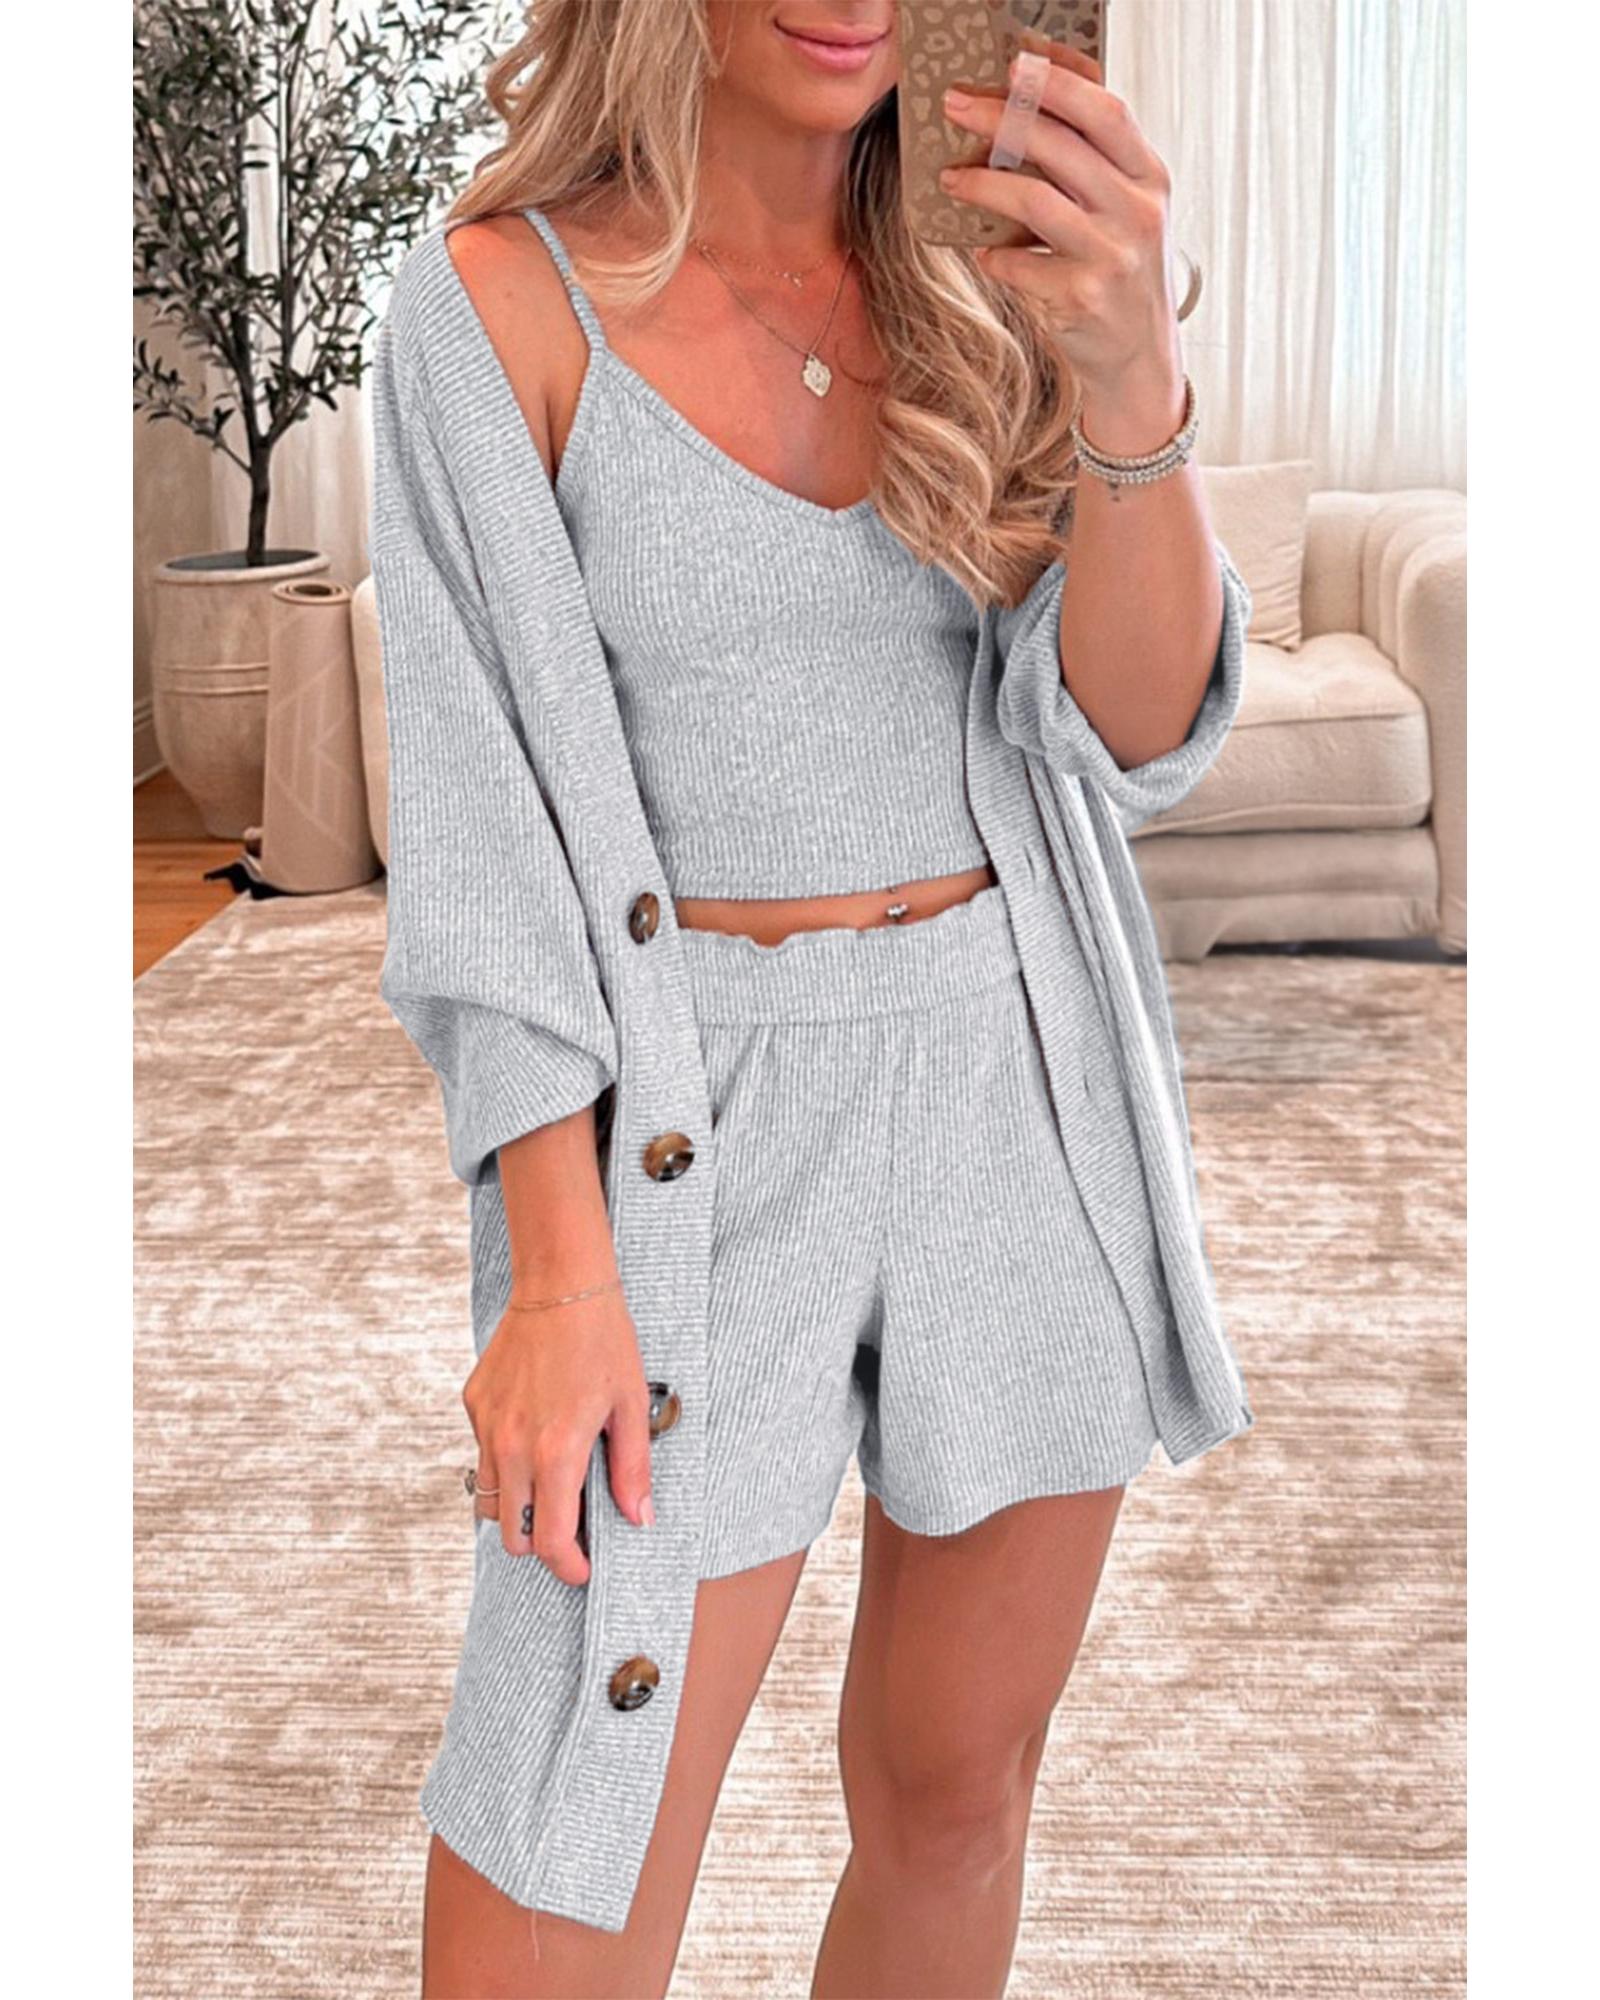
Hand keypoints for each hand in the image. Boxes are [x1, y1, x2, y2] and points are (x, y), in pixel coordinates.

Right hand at [464, 1283, 654, 1584]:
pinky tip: (536, 1437)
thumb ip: (633, 1469)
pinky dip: (507, 1463)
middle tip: (571, 1529)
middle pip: (511, 1534)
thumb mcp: (632, 1406)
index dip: (568, 1566)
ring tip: (550, 1488)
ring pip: (490, 1500)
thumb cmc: (603, 1341)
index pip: (549, 1540)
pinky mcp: (474, 1404)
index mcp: (555, 1452)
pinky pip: (484, 1454)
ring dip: (517, 1508)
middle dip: (540, 1543)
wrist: (560, 1285)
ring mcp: (487, 1425)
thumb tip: (639, 1519)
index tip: (583, 1567)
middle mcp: (513, 1446)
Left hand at [938, 46, 1182, 405]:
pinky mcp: (1080, 298)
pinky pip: (1019, 264)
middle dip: (1000, 118)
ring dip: (983, 185)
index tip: (1014, 64)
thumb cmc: (1123, 272)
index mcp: (1150, 178)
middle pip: (1061, 146)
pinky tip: (985, 254)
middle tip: (957, 106)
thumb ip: (1094, 165)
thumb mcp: (1128, 209)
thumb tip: (1022, 114)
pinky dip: (994, 257)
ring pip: (1034, 201)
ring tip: (952, 179)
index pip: (1105, 112)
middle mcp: (1137, 212)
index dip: (1058, 83)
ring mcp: (1110, 257)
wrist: (1140, 354)